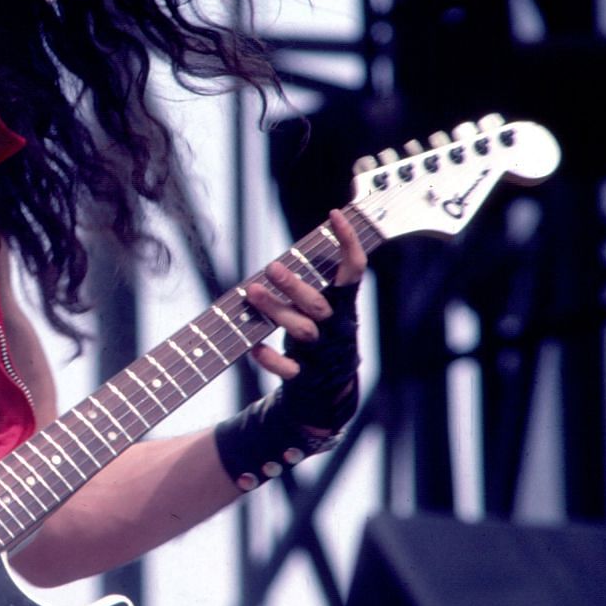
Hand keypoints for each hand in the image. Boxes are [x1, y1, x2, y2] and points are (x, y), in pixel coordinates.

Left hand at [244, 209, 365, 429]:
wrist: (327, 390)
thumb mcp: (325, 305)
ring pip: (302, 331)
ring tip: (252, 292)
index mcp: (344, 305)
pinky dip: (271, 359)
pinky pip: (289, 369)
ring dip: (276, 311)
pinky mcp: (305, 376)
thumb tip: (300, 239)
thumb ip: (315, 278)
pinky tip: (254, 347)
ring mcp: (321, 352)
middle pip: (319, 304)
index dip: (348, 242)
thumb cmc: (320, 334)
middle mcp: (335, 326)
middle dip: (295, 285)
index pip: (354, 270)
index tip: (335, 214)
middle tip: (271, 266)